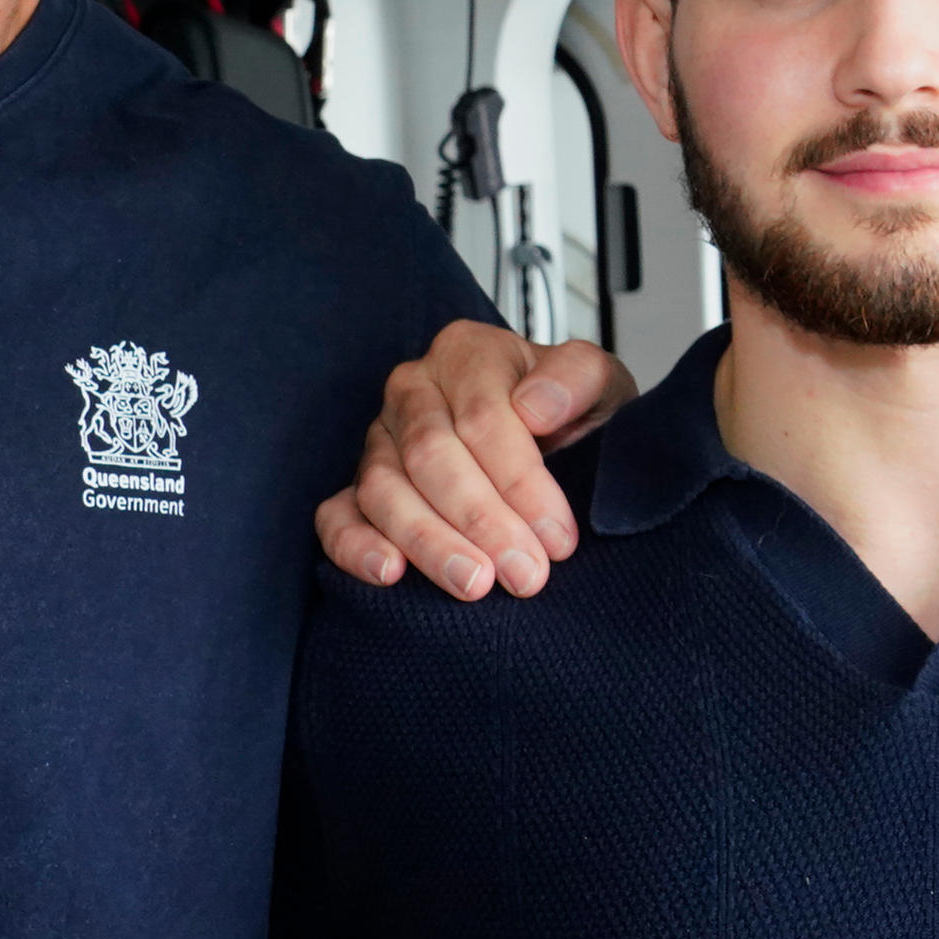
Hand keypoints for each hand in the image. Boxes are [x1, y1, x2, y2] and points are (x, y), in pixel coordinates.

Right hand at [313, 324, 634, 597]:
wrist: (561, 443)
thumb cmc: (574, 416)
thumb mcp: (602, 386)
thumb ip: (578, 379)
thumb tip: (535, 406)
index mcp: (467, 354)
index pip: (483, 418)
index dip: (520, 481)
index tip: (557, 535)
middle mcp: (414, 390)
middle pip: (431, 455)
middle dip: (481, 520)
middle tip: (524, 573)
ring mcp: (379, 440)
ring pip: (384, 488)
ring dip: (429, 542)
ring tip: (474, 584)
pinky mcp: (358, 489)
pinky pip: (337, 515)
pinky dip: (355, 545)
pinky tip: (389, 573)